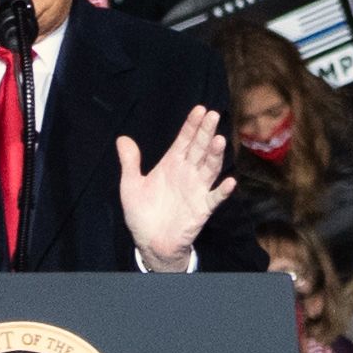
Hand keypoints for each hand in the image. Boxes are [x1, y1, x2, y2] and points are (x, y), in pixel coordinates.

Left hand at [115, 104, 234, 268]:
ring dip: (215, 156)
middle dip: (206, 132)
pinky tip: (230, 181)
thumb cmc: (142, 213)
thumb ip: (130, 162)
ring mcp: (196, 190)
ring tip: (219, 140)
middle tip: (213, 115)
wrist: (149, 242)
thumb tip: (122, 138)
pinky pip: (214, 198)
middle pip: (199, 149)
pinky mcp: (201, 209)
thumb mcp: (131, 185)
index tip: (199, 109)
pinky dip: (223, 191)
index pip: (184, 140)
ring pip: (209, 169)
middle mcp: (187, 173)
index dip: (191, 125)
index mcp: (171, 164)